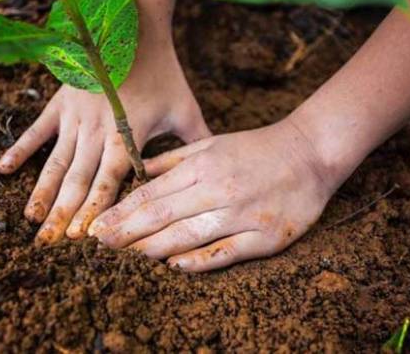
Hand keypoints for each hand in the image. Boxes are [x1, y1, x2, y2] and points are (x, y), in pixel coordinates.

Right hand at [0, 33, 209, 244]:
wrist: (133, 29)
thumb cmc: (162, 70)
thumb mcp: (184, 107)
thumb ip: (196, 142)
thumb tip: (214, 171)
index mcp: (126, 136)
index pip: (109, 182)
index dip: (95, 210)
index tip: (81, 238)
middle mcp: (97, 132)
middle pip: (78, 180)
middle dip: (62, 214)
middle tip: (47, 244)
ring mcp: (75, 118)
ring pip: (56, 163)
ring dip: (42, 193)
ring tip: (30, 220)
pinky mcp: (60, 103)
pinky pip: (36, 130)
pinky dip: (20, 150)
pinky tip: (3, 171)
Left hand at [89, 120, 338, 271]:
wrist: (311, 153)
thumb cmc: (256, 148)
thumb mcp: (213, 143)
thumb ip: (174, 159)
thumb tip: (138, 170)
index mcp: (203, 167)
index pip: (152, 193)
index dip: (121, 212)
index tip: (98, 226)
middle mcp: (219, 189)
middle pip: (162, 216)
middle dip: (126, 233)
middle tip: (99, 246)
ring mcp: (242, 215)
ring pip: (188, 236)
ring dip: (152, 249)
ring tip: (126, 258)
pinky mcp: (265, 237)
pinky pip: (225, 252)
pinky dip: (199, 261)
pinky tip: (174, 267)